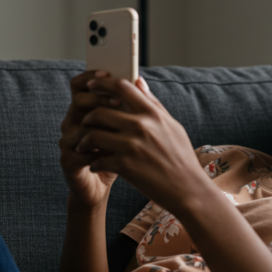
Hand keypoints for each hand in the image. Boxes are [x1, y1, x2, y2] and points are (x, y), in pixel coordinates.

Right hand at [59, 70, 119, 206]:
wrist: (101, 185)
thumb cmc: (116, 154)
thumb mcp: (126, 128)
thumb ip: (130, 106)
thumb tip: (140, 80)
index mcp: (84, 110)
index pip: (79, 85)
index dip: (90, 76)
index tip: (107, 72)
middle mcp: (72, 121)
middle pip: (78, 101)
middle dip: (98, 99)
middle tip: (117, 102)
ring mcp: (67, 141)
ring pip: (79, 126)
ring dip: (100, 126)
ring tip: (118, 129)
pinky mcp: (67, 160)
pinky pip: (79, 152)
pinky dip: (98, 152)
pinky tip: (113, 153)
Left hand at [75, 75, 215, 215]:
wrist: (188, 190)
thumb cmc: (181, 157)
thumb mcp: (171, 126)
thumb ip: (152, 103)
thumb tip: (138, 81)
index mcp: (152, 114)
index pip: (121, 87)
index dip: (102, 83)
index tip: (91, 84)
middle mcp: (141, 126)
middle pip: (100, 111)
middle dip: (87, 117)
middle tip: (84, 123)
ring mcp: (132, 146)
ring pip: (93, 135)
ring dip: (84, 141)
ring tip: (83, 146)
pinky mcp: (125, 166)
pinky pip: (98, 159)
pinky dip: (93, 162)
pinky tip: (95, 165)